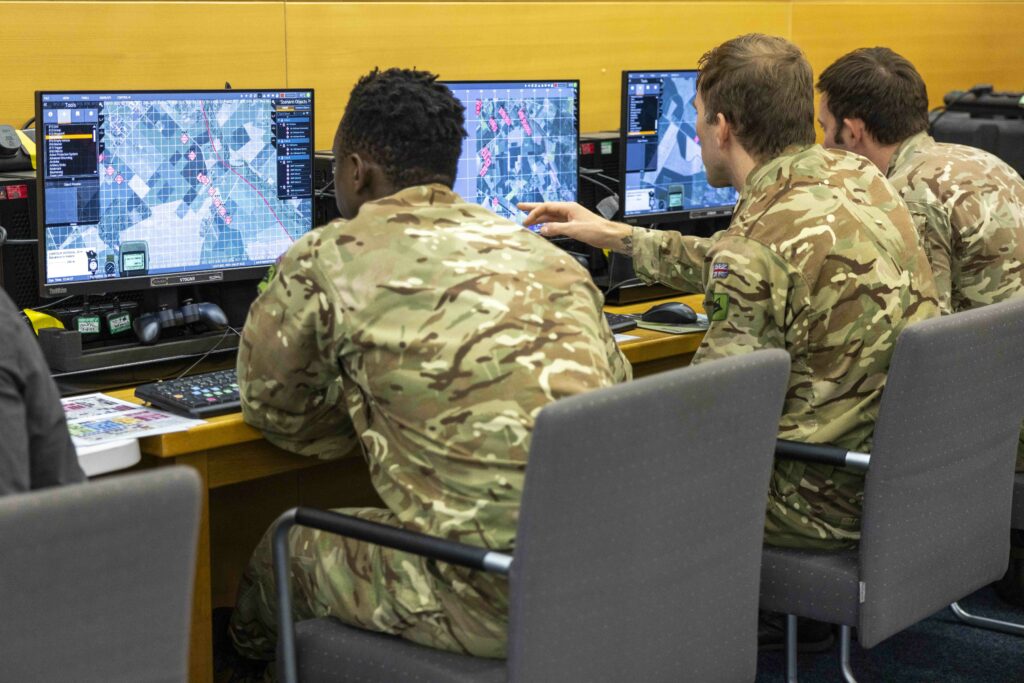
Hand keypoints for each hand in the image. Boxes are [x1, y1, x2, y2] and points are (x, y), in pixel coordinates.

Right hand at [518, 201, 634, 253]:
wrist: (609, 235)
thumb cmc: (595, 230)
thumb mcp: (574, 229)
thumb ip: (556, 228)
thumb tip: (542, 229)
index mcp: (568, 207)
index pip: (546, 207)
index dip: (534, 213)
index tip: (525, 221)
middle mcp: (568, 210)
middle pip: (547, 208)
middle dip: (533, 208)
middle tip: (519, 207)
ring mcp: (570, 217)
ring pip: (550, 216)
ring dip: (539, 217)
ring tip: (527, 218)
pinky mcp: (572, 225)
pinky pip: (556, 223)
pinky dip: (547, 225)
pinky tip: (542, 228)